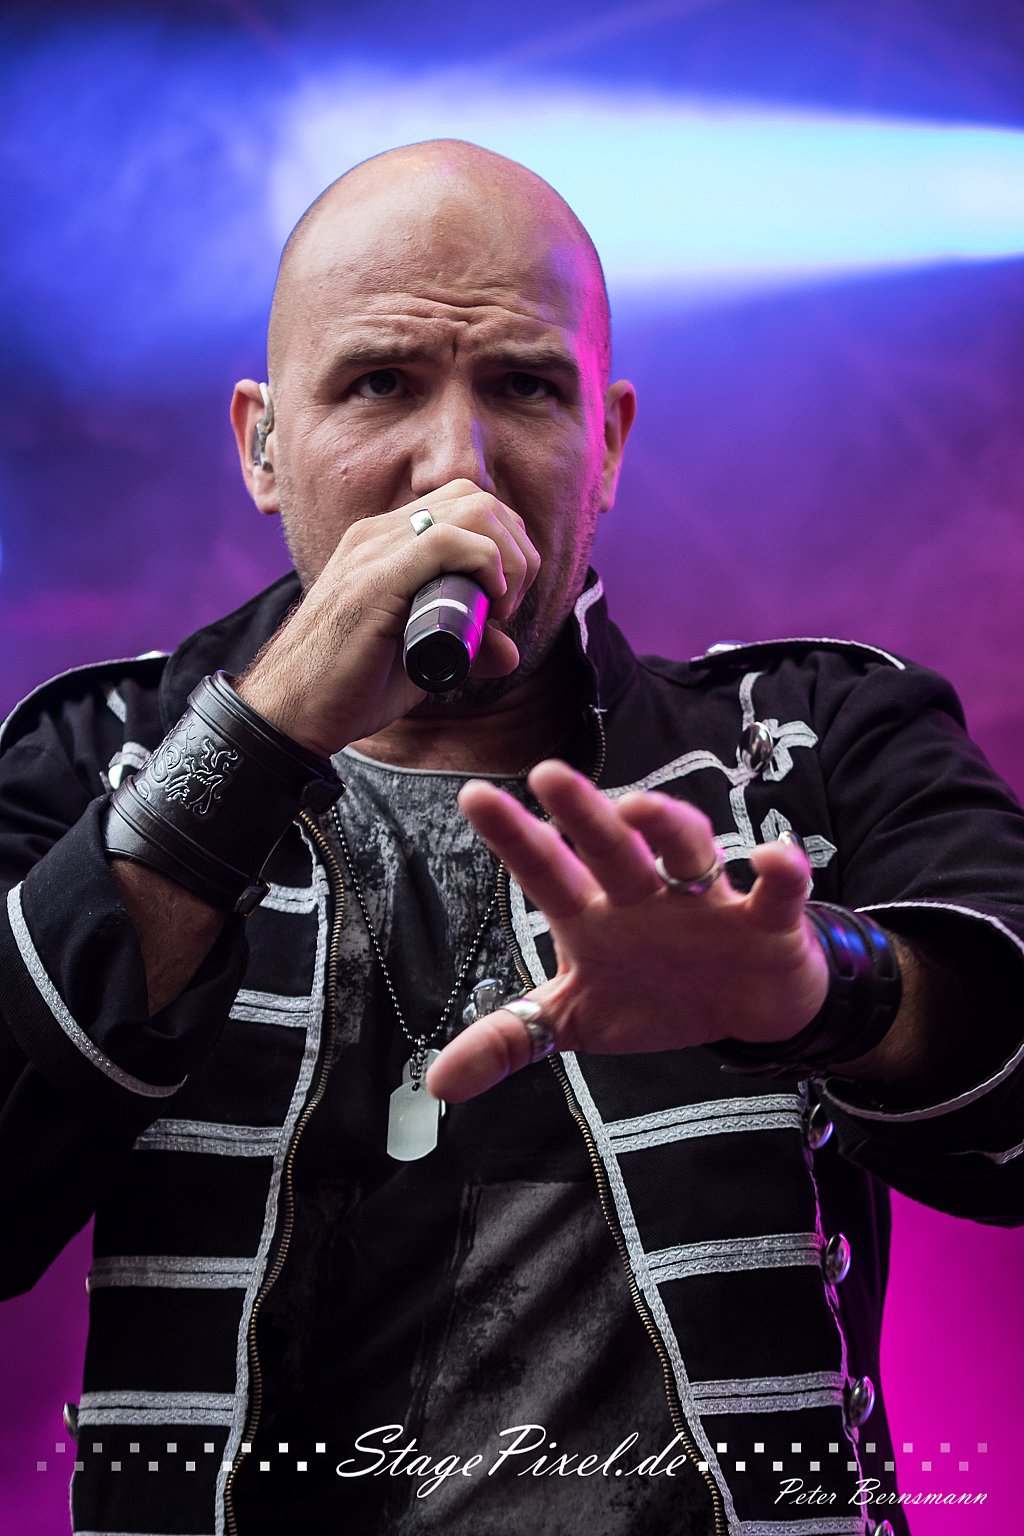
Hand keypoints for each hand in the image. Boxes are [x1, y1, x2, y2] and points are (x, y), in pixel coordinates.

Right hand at [235, 480, 539, 753]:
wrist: (289, 713)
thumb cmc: (347, 688)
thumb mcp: (421, 660)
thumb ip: (464, 646)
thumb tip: (511, 653)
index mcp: (384, 543)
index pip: (464, 505)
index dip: (504, 546)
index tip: (503, 603)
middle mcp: (378, 535)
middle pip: (476, 498)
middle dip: (515, 549)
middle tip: (506, 607)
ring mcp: (372, 551)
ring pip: (471, 509)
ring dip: (507, 557)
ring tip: (497, 609)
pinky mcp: (373, 580)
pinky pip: (445, 541)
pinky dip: (486, 565)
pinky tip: (488, 605)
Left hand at [426, 760, 828, 1101]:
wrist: (745, 1008)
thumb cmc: (653, 993)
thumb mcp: (577, 1021)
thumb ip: (509, 1040)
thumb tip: (436, 1083)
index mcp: (594, 916)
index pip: (546, 871)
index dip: (513, 838)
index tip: (474, 795)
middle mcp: (645, 896)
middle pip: (611, 850)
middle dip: (583, 815)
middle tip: (548, 774)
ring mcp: (706, 903)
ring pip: (689, 853)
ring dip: (669, 828)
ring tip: (641, 809)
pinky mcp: (765, 923)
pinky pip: (777, 894)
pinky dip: (782, 875)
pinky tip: (775, 858)